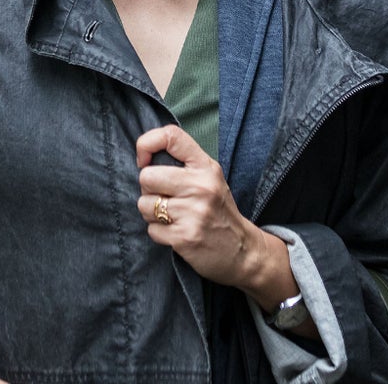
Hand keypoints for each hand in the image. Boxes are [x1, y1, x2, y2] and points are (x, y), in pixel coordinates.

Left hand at [134, 125, 296, 308]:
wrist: (243, 251)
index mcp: (206, 167)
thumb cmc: (219, 212)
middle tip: (165, 198)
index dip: (146, 144)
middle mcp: (201, 186)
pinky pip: (151, 230)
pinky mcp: (185, 237)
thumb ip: (183, 165)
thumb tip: (145, 159)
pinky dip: (159, 233)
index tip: (144, 160)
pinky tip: (177, 233)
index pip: (170, 136)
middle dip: (148, 190)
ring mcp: (193, 212)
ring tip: (173, 218)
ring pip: (144, 205)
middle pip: (146, 176)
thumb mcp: (211, 179)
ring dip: (152, 214)